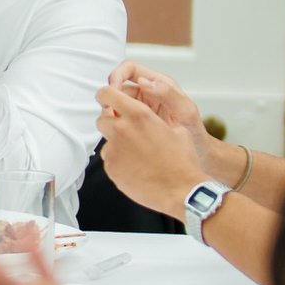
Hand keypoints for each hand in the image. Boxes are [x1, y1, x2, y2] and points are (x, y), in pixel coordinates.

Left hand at [96, 84, 208, 214]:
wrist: (181, 190)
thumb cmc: (182, 161)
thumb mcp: (176, 129)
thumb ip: (153, 118)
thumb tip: (144, 115)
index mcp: (139, 115)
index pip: (107, 94)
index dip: (106, 96)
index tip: (108, 100)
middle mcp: (122, 130)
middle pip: (102, 119)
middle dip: (112, 123)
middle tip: (128, 132)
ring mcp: (113, 150)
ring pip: (106, 141)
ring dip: (117, 144)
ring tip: (139, 154)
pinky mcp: (110, 167)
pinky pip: (110, 159)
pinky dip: (119, 161)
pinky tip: (137, 168)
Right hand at [105, 62, 215, 168]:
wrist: (197, 155)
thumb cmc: (195, 133)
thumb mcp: (185, 111)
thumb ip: (168, 93)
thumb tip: (143, 82)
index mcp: (159, 84)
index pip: (130, 69)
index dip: (117, 75)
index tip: (113, 89)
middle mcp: (147, 93)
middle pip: (118, 85)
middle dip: (110, 96)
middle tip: (110, 111)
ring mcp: (139, 108)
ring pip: (115, 102)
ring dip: (110, 110)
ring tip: (116, 123)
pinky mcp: (134, 122)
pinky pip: (117, 117)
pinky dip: (113, 121)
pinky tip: (118, 131)